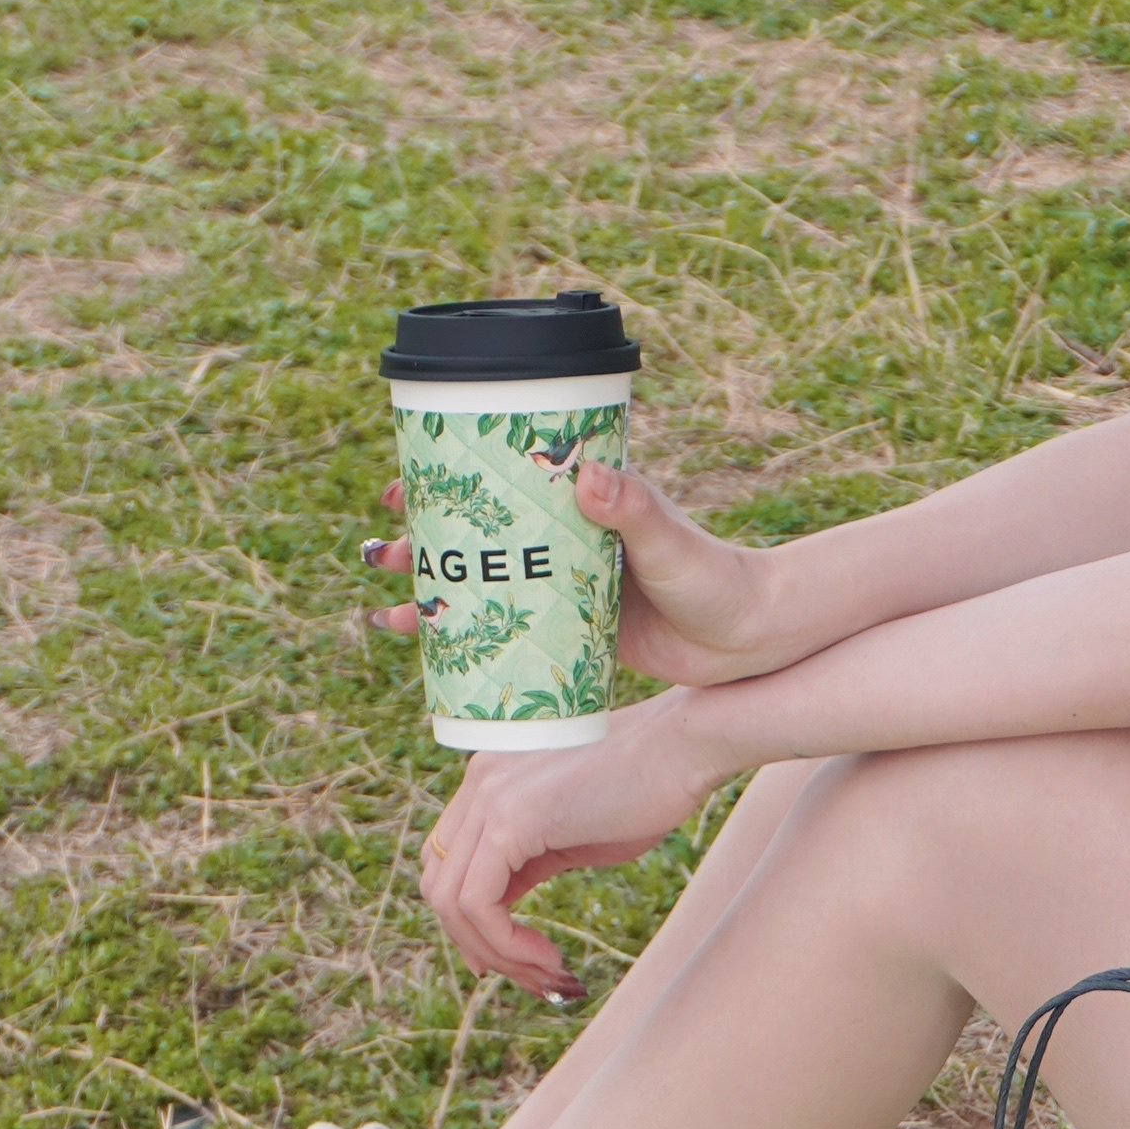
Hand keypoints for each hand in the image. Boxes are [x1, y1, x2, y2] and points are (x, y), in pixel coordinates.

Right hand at [367, 460, 793, 687]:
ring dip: (431, 594)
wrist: (750, 641)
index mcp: (581, 502)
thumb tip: (586, 474)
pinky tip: (431, 654)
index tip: (400, 487)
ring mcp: (565, 586)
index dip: (443, 481)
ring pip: (482, 585)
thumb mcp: (667, 541)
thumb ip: (633, 508)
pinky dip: (466, 639)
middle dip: (421, 542)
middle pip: (476, 533)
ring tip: (388, 609)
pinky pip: (507, 630)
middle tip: (379, 553)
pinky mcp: (573, 630)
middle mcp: (565, 539)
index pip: (499, 479)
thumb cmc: (716, 579)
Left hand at [417, 691, 730, 998]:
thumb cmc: (648, 791)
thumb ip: (528, 864)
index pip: (448, 865)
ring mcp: (489, 798)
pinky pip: (479, 903)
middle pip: (438, 888)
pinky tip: (550, 959)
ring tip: (550, 976)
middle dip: (480, 947)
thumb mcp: (573, 836)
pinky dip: (508, 945)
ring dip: (499, 955)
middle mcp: (477, 784)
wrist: (688, 748)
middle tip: (534, 978)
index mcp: (488, 783)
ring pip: (452, 903)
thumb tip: (502, 916)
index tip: (515, 959)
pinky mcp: (511, 819)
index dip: (470, 923)